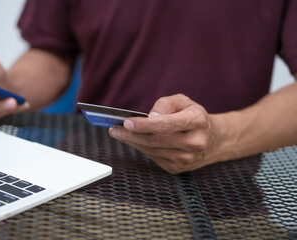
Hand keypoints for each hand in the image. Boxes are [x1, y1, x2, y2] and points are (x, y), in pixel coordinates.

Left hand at [109, 94, 223, 173]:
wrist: (213, 140)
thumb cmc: (194, 116)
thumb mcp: (184, 101)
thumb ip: (165, 104)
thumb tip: (150, 117)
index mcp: (197, 122)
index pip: (165, 125)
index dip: (144, 125)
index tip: (126, 122)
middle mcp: (194, 143)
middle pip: (155, 140)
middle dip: (131, 135)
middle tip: (115, 129)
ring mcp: (187, 159)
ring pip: (152, 150)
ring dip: (132, 142)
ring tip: (119, 133)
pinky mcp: (178, 168)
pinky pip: (154, 157)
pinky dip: (141, 148)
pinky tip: (134, 141)